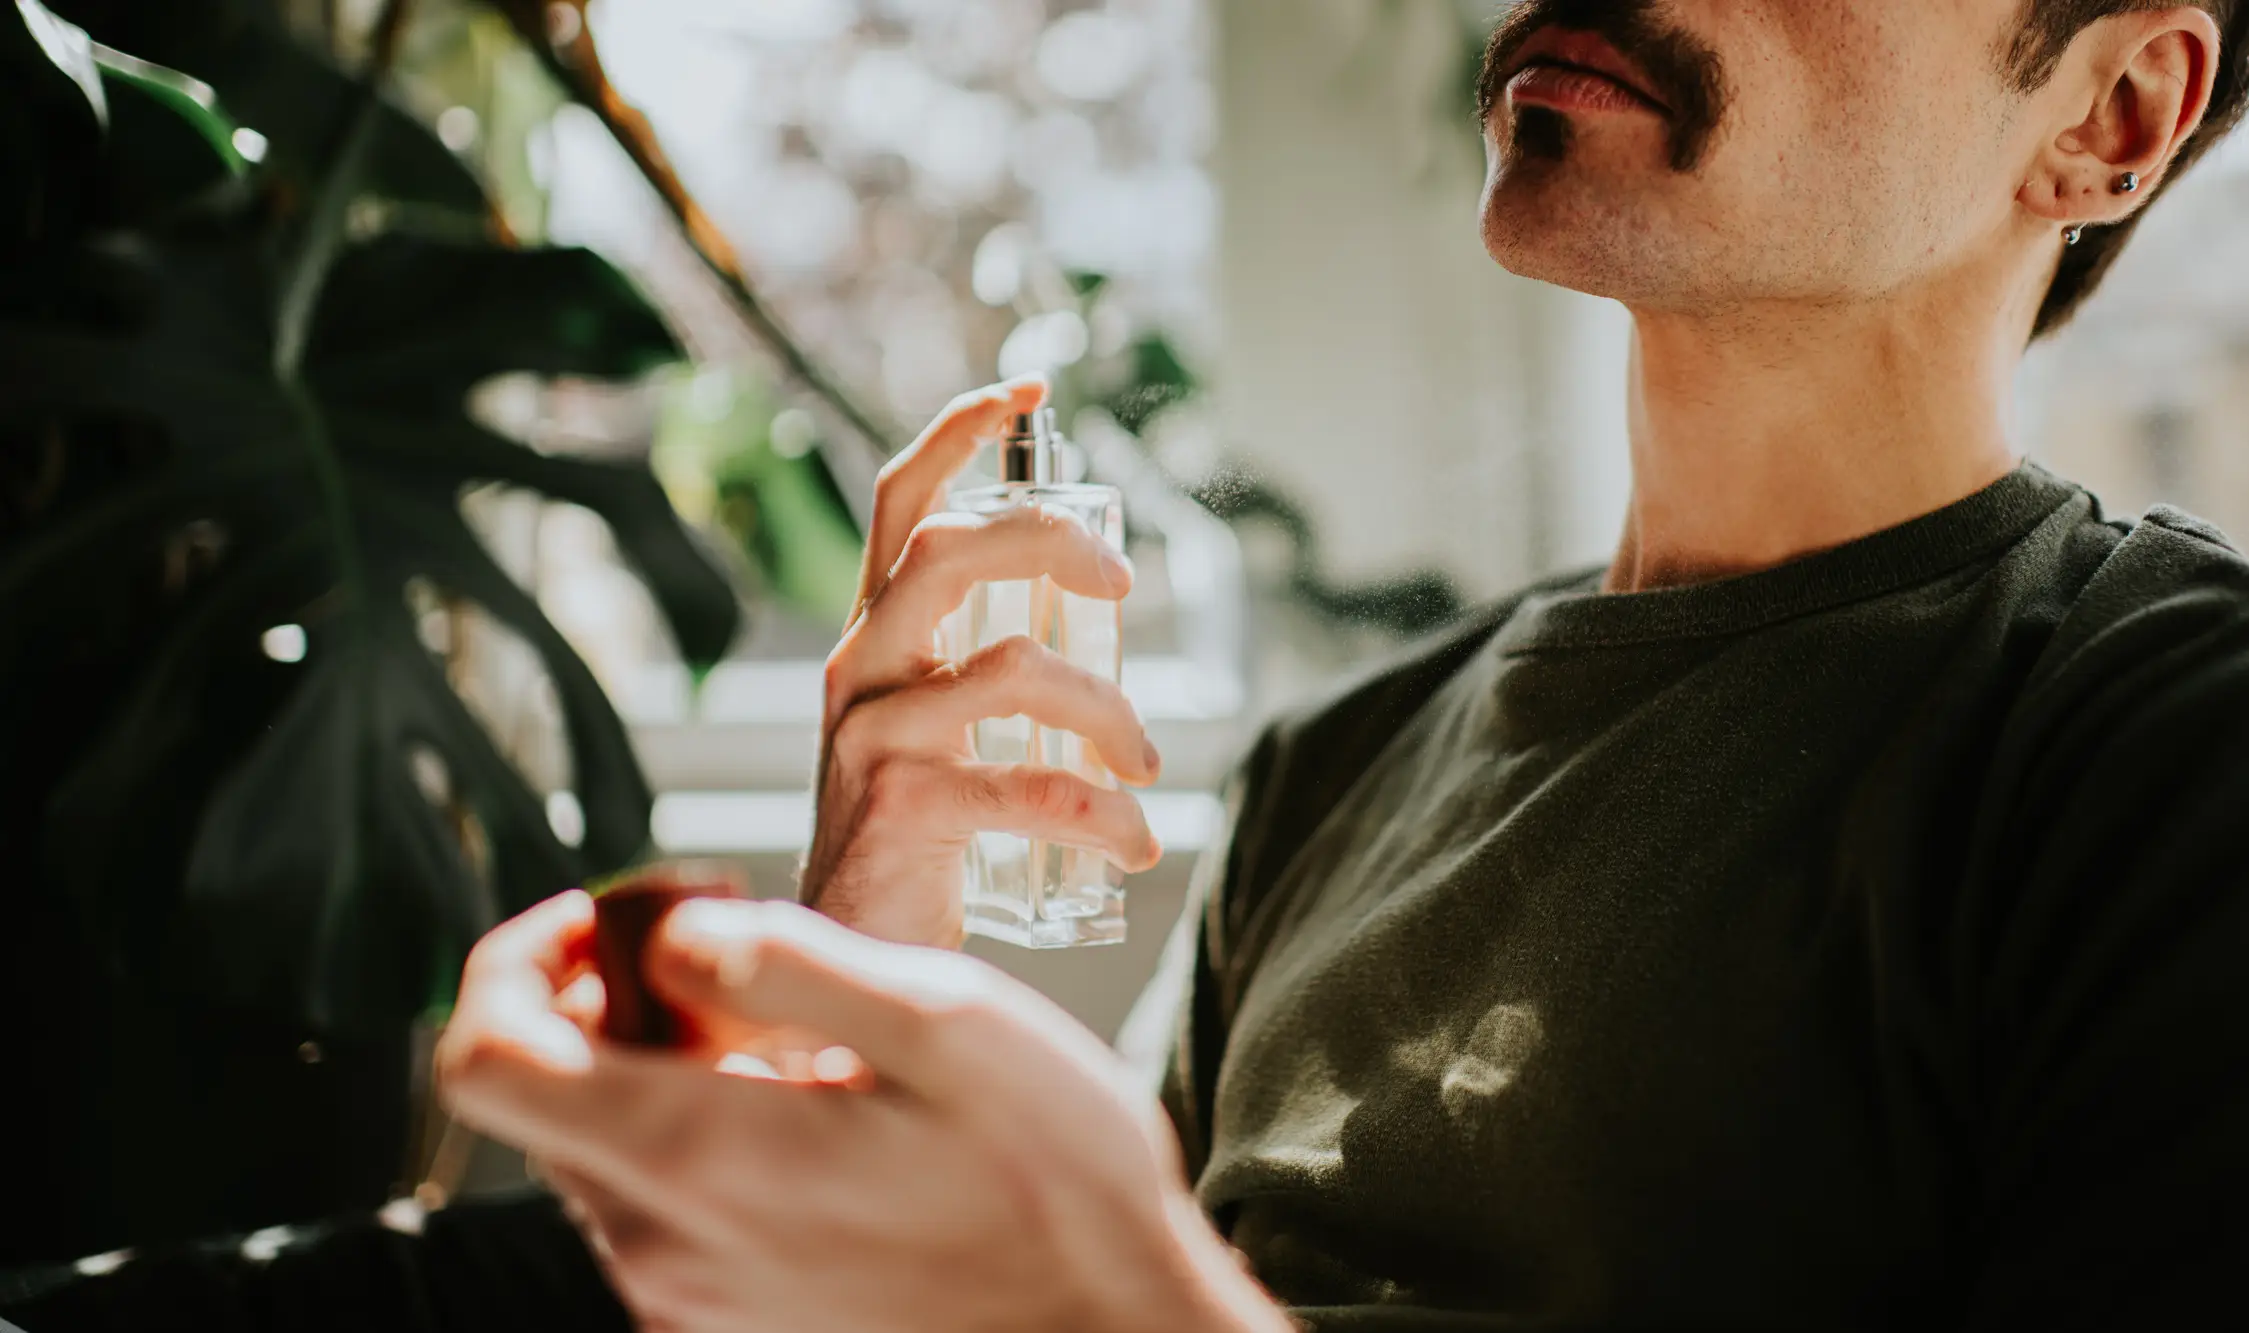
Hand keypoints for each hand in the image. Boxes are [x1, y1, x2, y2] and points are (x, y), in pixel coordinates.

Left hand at [436, 892, 1289, 1332]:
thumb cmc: (1052, 1182)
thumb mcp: (943, 1019)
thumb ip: (784, 961)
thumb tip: (668, 932)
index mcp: (697, 1157)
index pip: (483, 1058)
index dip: (515, 958)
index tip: (611, 917)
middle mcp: (662, 1247)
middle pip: (537, 1097)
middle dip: (600, 994)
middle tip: (724, 946)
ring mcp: (689, 1300)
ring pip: (600, 1147)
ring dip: (655, 1063)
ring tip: (792, 1032)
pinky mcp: (729, 1322)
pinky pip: (659, 1206)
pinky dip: (696, 1133)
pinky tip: (811, 1108)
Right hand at [804, 378, 1162, 946]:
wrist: (843, 957)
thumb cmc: (910, 839)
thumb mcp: (931, 731)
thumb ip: (982, 672)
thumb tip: (1097, 623)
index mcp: (872, 637)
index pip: (899, 502)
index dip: (958, 431)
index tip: (1030, 386)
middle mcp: (859, 669)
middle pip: (952, 550)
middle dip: (1054, 544)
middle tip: (1124, 587)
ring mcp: (873, 736)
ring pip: (1011, 669)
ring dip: (1107, 710)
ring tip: (1146, 762)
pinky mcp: (903, 807)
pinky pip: (1032, 787)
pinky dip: (1106, 813)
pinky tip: (1134, 841)